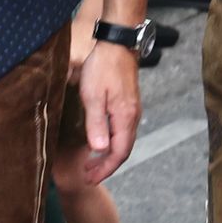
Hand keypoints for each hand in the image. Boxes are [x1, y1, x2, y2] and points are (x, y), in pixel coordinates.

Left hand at [70, 39, 139, 179]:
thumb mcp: (93, 96)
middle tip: (88, 175)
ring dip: (108, 154)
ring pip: (124, 141)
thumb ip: (96, 124)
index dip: (105, 169)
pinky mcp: (129, 103)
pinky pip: (123, 130)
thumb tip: (99, 149)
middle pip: (124, 150)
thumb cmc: (102, 67)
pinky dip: (112, 142)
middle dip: (106, 166)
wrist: (118, 44)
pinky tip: (101, 141)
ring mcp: (133, 110)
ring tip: (91, 162)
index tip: (90, 178)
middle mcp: (133, 117)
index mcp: (125, 118)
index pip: (119, 153)